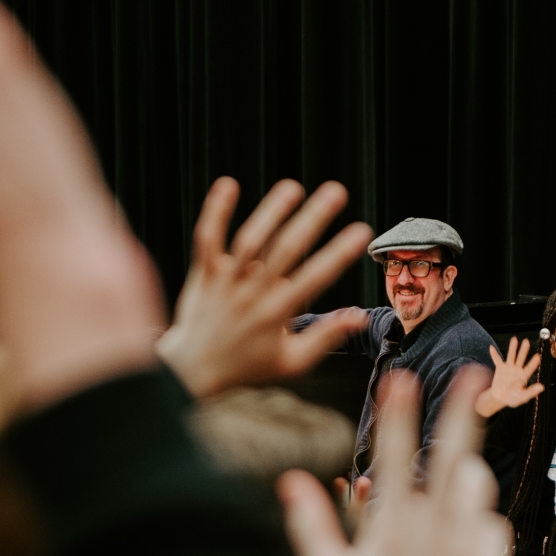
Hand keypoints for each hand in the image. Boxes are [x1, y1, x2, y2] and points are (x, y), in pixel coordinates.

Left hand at [159, 175, 371, 398]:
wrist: (194, 371)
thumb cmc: (250, 367)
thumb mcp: (293, 362)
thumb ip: (326, 338)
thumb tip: (359, 316)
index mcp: (278, 314)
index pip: (315, 278)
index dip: (339, 253)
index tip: (361, 231)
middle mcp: (253, 295)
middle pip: (285, 250)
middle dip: (313, 219)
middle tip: (337, 191)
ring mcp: (227, 282)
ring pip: (250, 241)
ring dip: (271, 211)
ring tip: (293, 187)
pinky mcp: (205, 274)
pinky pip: (208, 239)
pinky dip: (216, 212)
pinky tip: (229, 184)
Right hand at [282, 367, 509, 555]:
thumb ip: (310, 527)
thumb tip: (290, 480)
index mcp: (391, 534)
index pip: (392, 459)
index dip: (396, 415)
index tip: (399, 379)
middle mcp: (433, 538)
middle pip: (452, 460)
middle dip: (462, 413)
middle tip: (473, 374)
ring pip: (478, 491)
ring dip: (468, 472)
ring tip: (456, 472)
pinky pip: (495, 530)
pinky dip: (481, 522)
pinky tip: (466, 532)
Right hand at [475, 334, 543, 417]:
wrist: (501, 398)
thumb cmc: (513, 398)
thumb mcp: (523, 396)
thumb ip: (532, 391)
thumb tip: (542, 387)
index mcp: (524, 376)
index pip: (530, 368)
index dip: (534, 362)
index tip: (538, 356)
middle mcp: (517, 370)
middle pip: (521, 358)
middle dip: (524, 350)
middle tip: (526, 342)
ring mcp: (509, 368)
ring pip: (511, 356)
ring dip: (512, 348)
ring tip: (514, 339)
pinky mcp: (500, 369)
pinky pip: (497, 360)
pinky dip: (494, 354)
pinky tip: (491, 347)